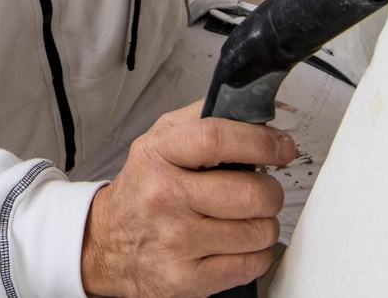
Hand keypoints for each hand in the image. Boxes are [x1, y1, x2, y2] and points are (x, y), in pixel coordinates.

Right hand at [80, 101, 295, 297]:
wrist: (106, 243)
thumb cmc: (141, 189)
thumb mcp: (158, 140)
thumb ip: (199, 118)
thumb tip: (247, 109)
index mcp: (157, 155)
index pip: (216, 139)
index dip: (260, 142)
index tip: (280, 147)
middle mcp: (164, 197)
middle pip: (249, 192)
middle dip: (271, 190)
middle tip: (263, 190)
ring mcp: (176, 241)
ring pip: (257, 231)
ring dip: (265, 223)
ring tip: (247, 217)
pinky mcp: (188, 278)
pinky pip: (251, 264)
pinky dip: (256, 253)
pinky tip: (239, 243)